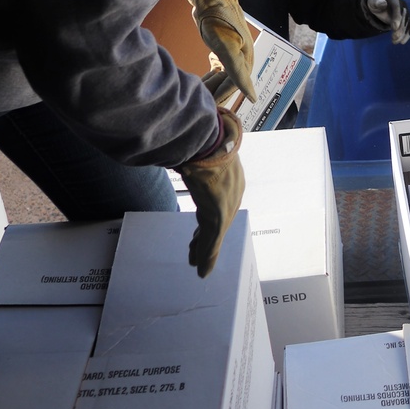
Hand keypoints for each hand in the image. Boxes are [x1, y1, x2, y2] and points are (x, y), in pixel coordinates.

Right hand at [178, 109, 244, 276]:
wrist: (206, 140)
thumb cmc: (199, 139)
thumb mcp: (198, 149)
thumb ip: (192, 155)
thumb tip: (177, 146)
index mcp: (230, 175)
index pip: (221, 200)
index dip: (210, 215)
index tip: (202, 226)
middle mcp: (233, 191)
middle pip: (219, 220)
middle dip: (207, 236)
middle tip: (197, 250)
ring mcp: (226, 204)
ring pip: (215, 235)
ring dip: (205, 251)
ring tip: (197, 264)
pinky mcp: (218, 216)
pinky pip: (212, 241)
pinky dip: (207, 256)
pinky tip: (202, 269)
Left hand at [185, 0, 256, 102]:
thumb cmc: (218, 19)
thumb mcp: (226, 48)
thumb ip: (238, 74)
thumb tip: (253, 97)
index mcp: (245, 60)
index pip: (232, 88)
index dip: (219, 99)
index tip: (206, 110)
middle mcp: (242, 58)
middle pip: (227, 84)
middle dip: (213, 93)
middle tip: (195, 101)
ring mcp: (233, 52)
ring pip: (222, 77)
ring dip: (211, 85)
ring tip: (196, 92)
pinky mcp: (223, 46)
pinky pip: (219, 69)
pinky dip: (212, 76)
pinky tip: (204, 79)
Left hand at [360, 0, 409, 43]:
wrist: (380, 5)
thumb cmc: (376, 4)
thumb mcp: (373, 2)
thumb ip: (376, 2)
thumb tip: (382, 3)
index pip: (397, 8)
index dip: (397, 18)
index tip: (394, 28)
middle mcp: (402, 5)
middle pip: (404, 17)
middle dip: (400, 28)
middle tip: (394, 38)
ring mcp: (406, 13)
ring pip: (407, 24)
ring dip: (403, 33)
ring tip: (395, 41)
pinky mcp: (406, 20)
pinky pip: (409, 27)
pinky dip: (407, 34)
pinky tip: (402, 41)